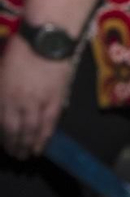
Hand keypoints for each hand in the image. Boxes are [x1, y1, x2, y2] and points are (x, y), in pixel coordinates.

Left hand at [0, 39, 74, 159]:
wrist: (47, 40)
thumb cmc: (21, 49)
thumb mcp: (1, 71)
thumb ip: (1, 90)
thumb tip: (4, 105)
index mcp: (3, 95)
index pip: (2, 123)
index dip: (3, 138)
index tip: (4, 146)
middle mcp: (18, 103)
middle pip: (16, 130)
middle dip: (15, 145)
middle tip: (17, 156)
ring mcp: (38, 102)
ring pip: (33, 129)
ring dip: (30, 144)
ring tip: (29, 154)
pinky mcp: (56, 99)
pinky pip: (50, 122)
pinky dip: (46, 135)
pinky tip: (43, 143)